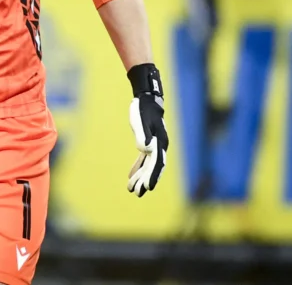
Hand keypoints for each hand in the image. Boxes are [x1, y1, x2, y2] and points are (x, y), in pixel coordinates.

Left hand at [126, 63, 167, 196]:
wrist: (146, 99)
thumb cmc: (142, 109)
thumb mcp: (140, 121)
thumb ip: (143, 135)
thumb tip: (146, 149)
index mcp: (160, 142)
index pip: (157, 163)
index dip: (152, 176)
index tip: (147, 188)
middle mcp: (159, 146)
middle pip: (153, 167)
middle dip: (145, 181)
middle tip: (136, 193)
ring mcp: (154, 145)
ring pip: (148, 165)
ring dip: (140, 177)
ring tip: (132, 189)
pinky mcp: (147, 143)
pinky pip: (143, 159)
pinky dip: (138, 167)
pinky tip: (131, 175)